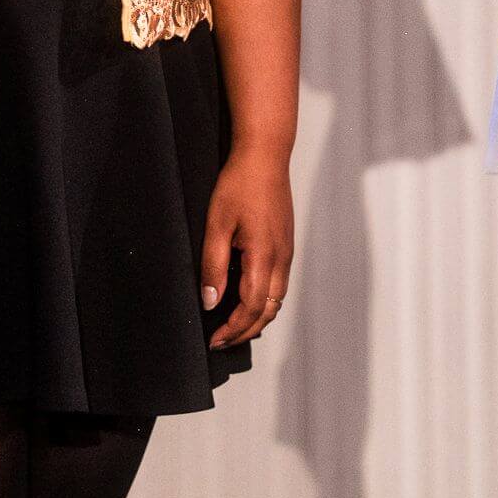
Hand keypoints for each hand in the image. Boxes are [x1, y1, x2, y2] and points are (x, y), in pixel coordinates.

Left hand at [201, 145, 293, 349]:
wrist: (265, 156)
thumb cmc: (239, 184)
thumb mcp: (216, 224)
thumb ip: (213, 266)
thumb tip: (210, 301)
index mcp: (265, 257)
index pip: (252, 309)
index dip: (233, 330)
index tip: (214, 340)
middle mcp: (281, 259)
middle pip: (268, 311)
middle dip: (245, 331)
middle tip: (221, 340)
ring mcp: (287, 252)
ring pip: (276, 299)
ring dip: (256, 318)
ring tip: (232, 325)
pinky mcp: (286, 244)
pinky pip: (278, 283)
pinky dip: (264, 300)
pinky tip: (246, 296)